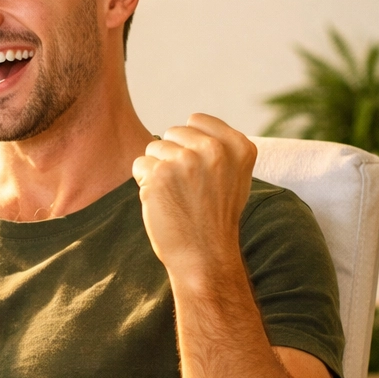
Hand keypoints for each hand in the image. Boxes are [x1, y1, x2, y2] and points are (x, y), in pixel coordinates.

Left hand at [131, 113, 255, 288]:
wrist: (205, 257)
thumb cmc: (214, 218)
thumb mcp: (234, 176)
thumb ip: (220, 147)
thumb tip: (190, 122)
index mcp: (239, 146)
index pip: (196, 120)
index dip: (188, 144)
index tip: (198, 171)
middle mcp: (214, 149)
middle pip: (172, 133)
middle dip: (171, 157)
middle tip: (186, 189)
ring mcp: (186, 161)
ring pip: (153, 149)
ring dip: (157, 171)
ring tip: (176, 197)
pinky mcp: (159, 174)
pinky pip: (139, 165)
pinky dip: (144, 183)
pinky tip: (161, 202)